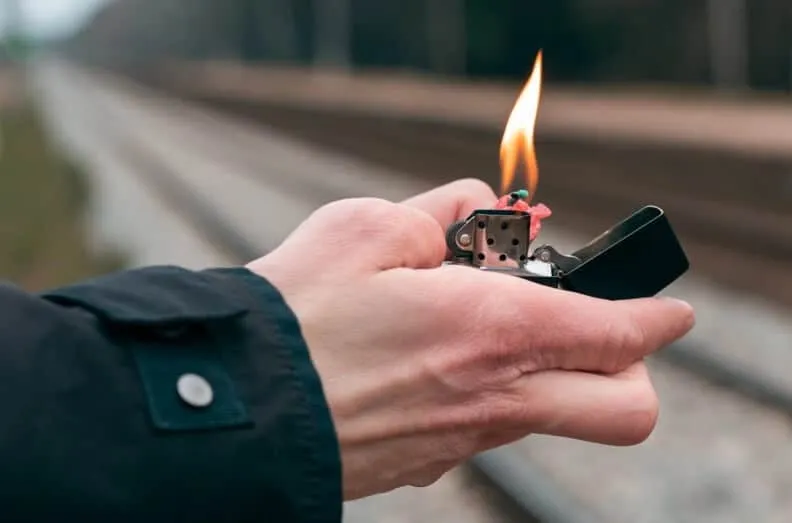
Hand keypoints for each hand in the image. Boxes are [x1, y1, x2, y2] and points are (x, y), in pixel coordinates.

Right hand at [246, 179, 694, 499]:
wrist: (238, 403)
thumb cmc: (298, 312)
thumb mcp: (370, 228)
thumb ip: (447, 211)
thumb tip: (489, 209)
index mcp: (493, 328)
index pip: (617, 332)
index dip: (656, 316)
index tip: (671, 310)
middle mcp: (494, 395)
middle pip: (623, 409)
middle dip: (628, 369)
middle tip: (587, 329)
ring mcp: (463, 439)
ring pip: (548, 415)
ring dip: (540, 368)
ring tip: (472, 322)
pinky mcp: (428, 462)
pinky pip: (482, 428)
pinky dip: (479, 391)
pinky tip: (422, 361)